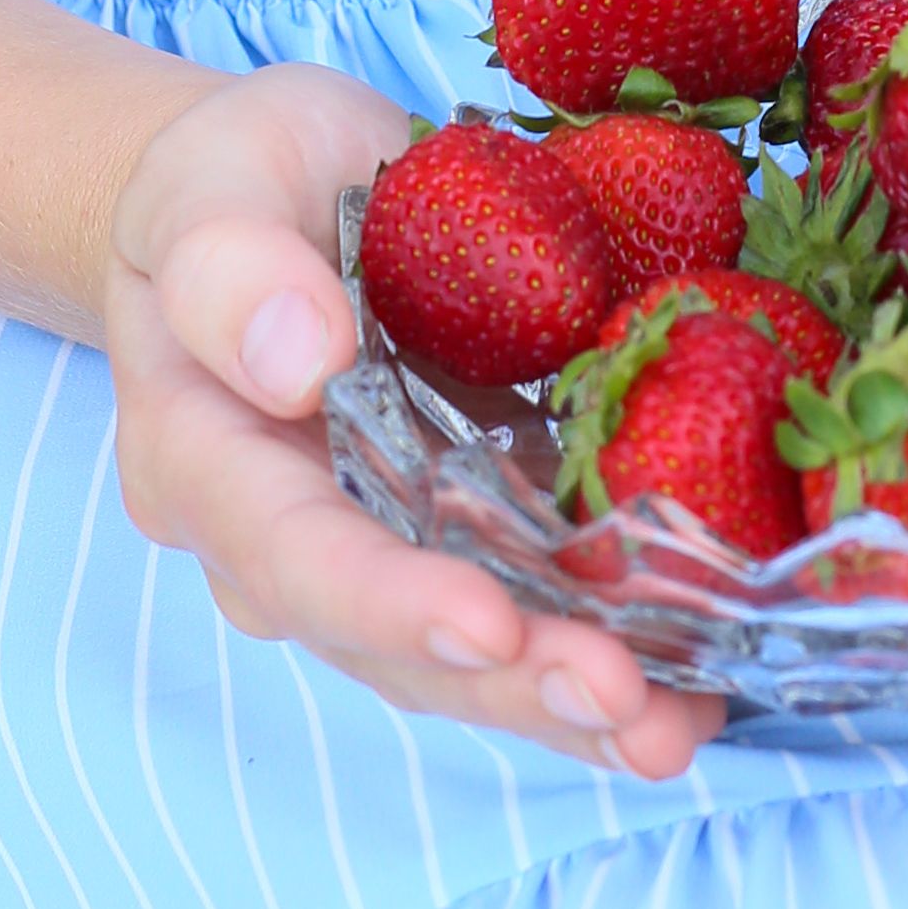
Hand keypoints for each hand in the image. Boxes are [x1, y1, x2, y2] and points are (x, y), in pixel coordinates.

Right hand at [104, 62, 723, 781]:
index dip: (387, 603)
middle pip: (395, 642)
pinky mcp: (473, 529)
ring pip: (470, 654)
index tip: (486, 623)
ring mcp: (387, 547)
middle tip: (623, 700)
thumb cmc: (233, 179)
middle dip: (512, 682)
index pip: (291, 554)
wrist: (277, 189)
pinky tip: (702, 685)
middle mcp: (290, 543)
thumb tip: (297, 360)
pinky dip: (618, 647)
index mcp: (205, 462)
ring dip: (570, 696)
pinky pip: (535, 605)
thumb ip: (227, 266)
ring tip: (675, 729)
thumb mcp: (209, 182)